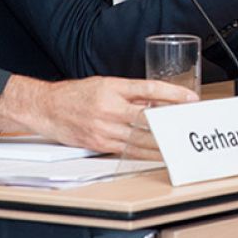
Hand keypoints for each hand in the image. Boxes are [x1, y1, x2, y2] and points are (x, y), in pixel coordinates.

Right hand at [0, 75, 197, 156]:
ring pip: (141, 138)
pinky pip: (129, 151)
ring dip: (163, 141)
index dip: (173, 94)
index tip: (191, 99)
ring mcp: (105, 129)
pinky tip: (159, 154)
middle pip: (149, 117)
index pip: (150, 89)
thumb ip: (132, 93)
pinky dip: (146, 153)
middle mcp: (110, 108)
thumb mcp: (107, 84)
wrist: (46, 108)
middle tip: (190, 124)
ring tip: (181, 141)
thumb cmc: (77, 94)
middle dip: (172, 122)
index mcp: (113, 88)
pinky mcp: (100, 144)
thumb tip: (158, 100)